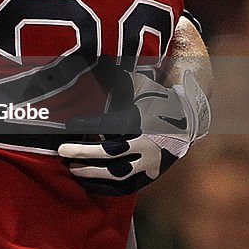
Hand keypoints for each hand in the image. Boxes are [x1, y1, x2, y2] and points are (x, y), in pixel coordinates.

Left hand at [58, 69, 209, 195]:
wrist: (188, 120)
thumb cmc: (156, 99)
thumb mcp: (139, 86)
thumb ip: (116, 78)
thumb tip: (96, 61)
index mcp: (143, 120)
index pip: (110, 123)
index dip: (88, 123)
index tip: (68, 124)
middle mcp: (148, 144)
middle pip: (111, 153)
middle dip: (83, 153)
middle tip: (61, 151)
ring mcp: (151, 163)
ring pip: (118, 174)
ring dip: (91, 172)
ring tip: (71, 168)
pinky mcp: (152, 175)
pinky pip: (126, 187)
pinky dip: (105, 187)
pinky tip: (87, 183)